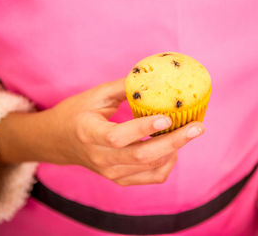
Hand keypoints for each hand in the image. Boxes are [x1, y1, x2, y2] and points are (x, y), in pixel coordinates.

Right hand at [0, 79, 204, 185]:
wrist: (59, 141)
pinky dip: (168, 163)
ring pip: (151, 168)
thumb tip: (155, 78)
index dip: (143, 128)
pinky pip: (152, 177)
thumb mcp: (95, 96)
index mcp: (89, 133)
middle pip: (142, 156)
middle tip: (197, 128)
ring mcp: (111, 172)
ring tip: (188, 131)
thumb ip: (123, 88)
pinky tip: (172, 148)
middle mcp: (100, 158)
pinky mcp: (120, 179)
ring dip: (174, 150)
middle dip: (174, 141)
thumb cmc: (77, 113)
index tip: (167, 116)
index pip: (118, 137)